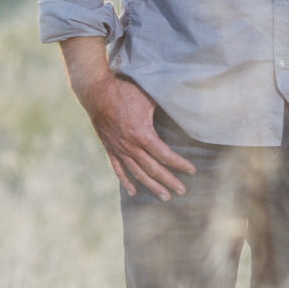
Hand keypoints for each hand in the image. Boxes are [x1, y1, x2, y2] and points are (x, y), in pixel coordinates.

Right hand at [60, 38, 194, 199]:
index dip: (179, 164)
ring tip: (164, 197)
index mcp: (142, 134)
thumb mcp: (149, 97)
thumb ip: (165, 106)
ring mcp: (119, 149)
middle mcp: (130, 146)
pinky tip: (133, 192)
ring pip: (137, 173)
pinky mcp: (109, 148)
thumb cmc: (125, 91)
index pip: (165, 155)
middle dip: (169, 181)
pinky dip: (126, 181)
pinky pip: (118, 169)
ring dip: (151, 186)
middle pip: (153, 169)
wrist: (97, 91)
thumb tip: (184, 107)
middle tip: (182, 191)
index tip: (192, 171)